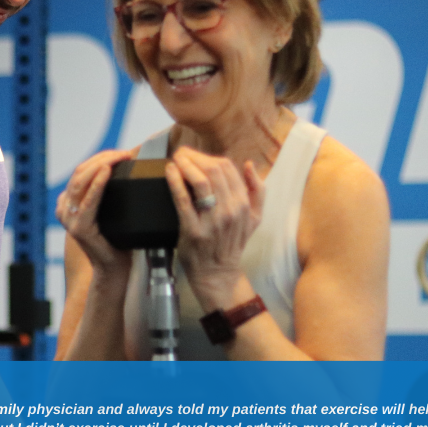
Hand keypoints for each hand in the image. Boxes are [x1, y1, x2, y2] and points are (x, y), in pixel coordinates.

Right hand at [56, 150, 132, 276]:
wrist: (116, 267)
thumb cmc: (118, 238)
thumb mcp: (111, 209)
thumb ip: (109, 191)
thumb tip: (128, 162)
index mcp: (69, 201)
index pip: (82, 170)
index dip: (101, 157)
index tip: (122, 152)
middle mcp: (64, 208)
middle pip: (80, 172)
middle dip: (103, 158)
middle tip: (125, 153)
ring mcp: (69, 218)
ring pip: (81, 181)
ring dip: (102, 165)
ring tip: (120, 157)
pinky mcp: (78, 228)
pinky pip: (88, 201)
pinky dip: (97, 185)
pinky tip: (107, 172)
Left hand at [165, 146, 264, 309]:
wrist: (217, 273)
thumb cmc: (231, 243)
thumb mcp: (254, 219)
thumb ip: (257, 191)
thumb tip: (250, 165)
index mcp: (244, 204)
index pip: (228, 168)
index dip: (208, 156)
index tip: (194, 154)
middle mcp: (231, 211)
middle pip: (213, 171)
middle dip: (195, 157)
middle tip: (182, 152)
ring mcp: (212, 221)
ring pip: (200, 182)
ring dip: (186, 165)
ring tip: (176, 158)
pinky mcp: (193, 230)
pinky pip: (183, 200)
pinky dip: (175, 181)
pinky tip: (170, 170)